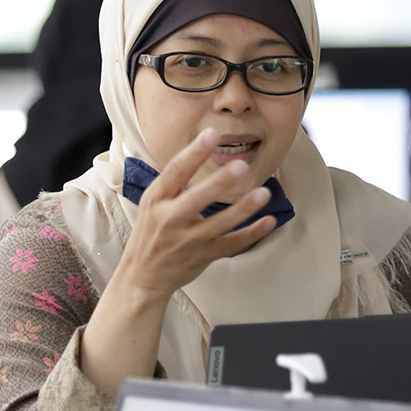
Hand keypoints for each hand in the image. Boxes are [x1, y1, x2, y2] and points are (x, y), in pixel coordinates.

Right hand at [116, 129, 279, 301]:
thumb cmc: (151, 233)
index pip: (175, 172)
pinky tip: (268, 221)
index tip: (211, 134)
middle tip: (241, 166)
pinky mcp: (202, 256)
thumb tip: (197, 151)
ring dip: (243, 208)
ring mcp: (187, 240)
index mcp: (156, 200)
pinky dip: (251, 233)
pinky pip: (231, 244)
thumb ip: (172, 183)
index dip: (194, 152)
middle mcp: (170, 219)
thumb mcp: (152, 204)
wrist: (142, 276)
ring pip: (219, 223)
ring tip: (263, 193)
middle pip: (198, 198)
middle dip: (220, 182)